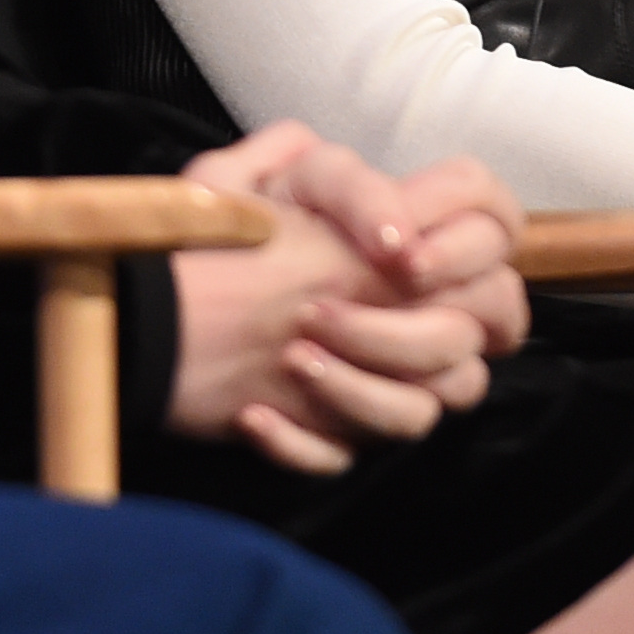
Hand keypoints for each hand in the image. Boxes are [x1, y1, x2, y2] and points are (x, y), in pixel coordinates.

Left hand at [167, 123, 506, 472]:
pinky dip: (304, 440)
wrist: (139, 317)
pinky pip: (350, 453)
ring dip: (361, 389)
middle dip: (408, 330)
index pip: (494, 220)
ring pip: (433, 404)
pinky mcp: (338, 430)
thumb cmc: (198, 243)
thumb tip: (399, 232)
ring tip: (289, 360)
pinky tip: (255, 415)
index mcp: (401, 233)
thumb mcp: (246, 181)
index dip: (470, 241)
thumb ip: (335, 181)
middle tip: (318, 315)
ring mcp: (382, 372)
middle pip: (489, 322)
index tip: (401, 261)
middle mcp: (410, 303)